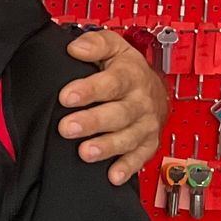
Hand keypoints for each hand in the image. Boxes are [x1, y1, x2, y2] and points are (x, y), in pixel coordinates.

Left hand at [58, 29, 168, 184]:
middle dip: (92, 122)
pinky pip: (140, 158)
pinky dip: (128, 168)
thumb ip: (95, 43)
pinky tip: (113, 176)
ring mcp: (146, 125)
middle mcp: (141, 102)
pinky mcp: (148, 144)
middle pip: (118, 114)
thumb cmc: (126, 68)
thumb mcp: (113, 47)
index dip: (89, 90)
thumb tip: (75, 48)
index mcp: (131, 76)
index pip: (111, 83)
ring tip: (85, 153)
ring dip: (107, 147)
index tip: (66, 96)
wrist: (154, 88)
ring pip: (128, 138)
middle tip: (67, 127)